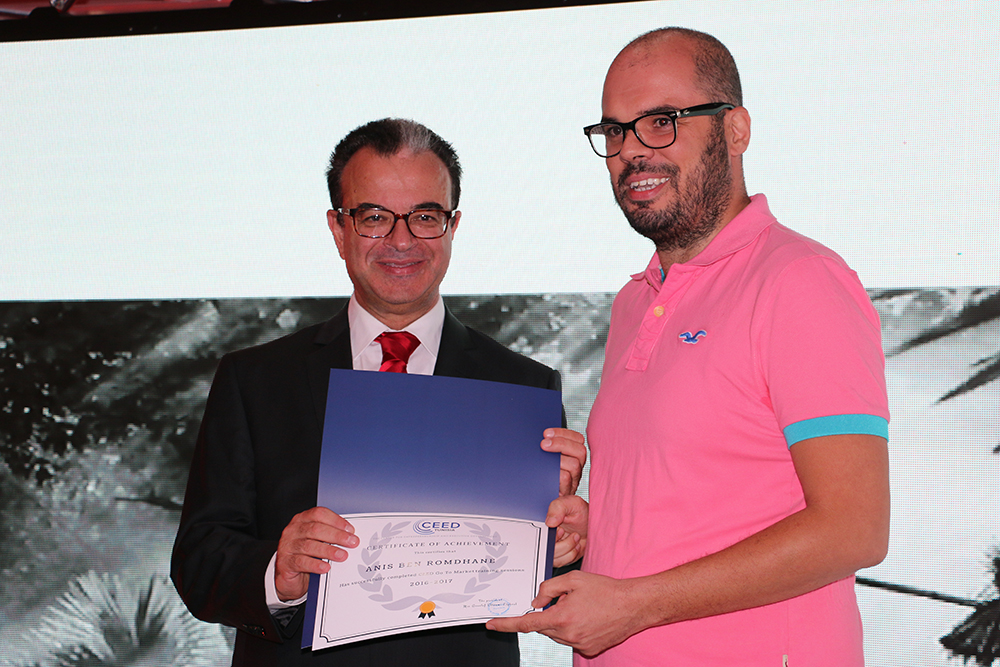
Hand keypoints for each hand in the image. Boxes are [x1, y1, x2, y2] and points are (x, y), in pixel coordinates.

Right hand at [274, 506, 358, 601]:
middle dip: (337, 535)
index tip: (350, 530)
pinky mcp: (285, 562)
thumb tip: (350, 536)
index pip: (319, 514)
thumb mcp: (316, 540)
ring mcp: (287, 546)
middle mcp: (293, 530)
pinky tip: (325, 567)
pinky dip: (315, 564)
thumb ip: (329, 536)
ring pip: (309, 545)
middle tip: (351, 542)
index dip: (336, 520)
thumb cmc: (305, 554)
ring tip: (342, 555)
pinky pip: (301, 562)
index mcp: (302, 520)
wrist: (288, 574)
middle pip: (316, 529)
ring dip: (328, 550)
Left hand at [485, 571, 648, 657]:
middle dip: (548, 613)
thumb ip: (549, 588)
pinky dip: (573, 629)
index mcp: (562, 617)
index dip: (506, 624)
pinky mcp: (589, 650)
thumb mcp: (573, 579)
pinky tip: (588, 617)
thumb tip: (536, 601)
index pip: (527, 623)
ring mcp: (579, 645)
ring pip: (557, 634)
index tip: (491, 624)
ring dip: (561, 621)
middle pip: (544, 627)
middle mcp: (568, 635)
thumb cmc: (605, 590)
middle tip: (567, 600)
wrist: (633, 605)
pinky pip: (571, 640)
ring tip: (582, 607)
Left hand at [540, 428, 586, 495]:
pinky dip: (555, 473)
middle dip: (561, 443)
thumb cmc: (541, 479)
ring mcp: (573, 480)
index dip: (564, 433)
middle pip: (580, 450)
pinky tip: (543, 473)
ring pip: (575, 464)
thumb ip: (548, 448)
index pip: (578, 439)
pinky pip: (565, 478)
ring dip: (558, 458)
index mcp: (573, 457)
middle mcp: (576, 468)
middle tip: (543, 444)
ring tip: (543, 458)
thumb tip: (542, 436)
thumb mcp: (546, 460)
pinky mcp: (566, 491)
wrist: (539, 501)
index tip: (546, 433)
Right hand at [548, 495, 587, 567]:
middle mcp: (547, 537)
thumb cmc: (581, 512)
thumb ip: (558, 507)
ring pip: (553, 558)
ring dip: (568, 549)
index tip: (559, 529)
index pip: (536, 535)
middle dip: (561, 544)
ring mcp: (554, 547)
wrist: (594, 523)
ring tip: (575, 536)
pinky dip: (571, 554)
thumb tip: (549, 522)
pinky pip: (562, 562)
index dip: (548, 536)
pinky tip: (576, 544)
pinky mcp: (562, 556)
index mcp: (544, 523)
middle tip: (571, 533)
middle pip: (545, 550)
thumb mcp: (571, 503)